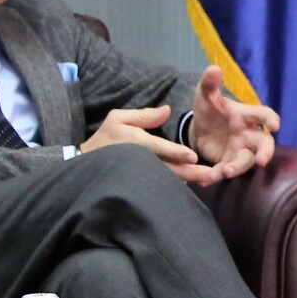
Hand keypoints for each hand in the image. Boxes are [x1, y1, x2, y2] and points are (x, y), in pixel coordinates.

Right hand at [82, 104, 217, 183]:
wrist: (85, 164)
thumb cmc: (105, 138)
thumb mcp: (118, 119)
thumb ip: (143, 116)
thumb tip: (166, 110)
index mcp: (138, 143)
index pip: (160, 148)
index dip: (176, 153)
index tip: (193, 157)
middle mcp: (143, 161)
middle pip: (170, 168)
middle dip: (191, 172)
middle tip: (211, 175)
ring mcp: (143, 175)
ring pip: (168, 179)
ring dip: (187, 181)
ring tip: (207, 181)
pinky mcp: (142, 185)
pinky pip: (162, 186)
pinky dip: (176, 187)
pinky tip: (192, 187)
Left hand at [188, 65, 279, 180]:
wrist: (200, 129)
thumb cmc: (210, 110)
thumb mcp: (205, 96)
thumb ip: (209, 84)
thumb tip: (214, 68)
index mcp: (246, 116)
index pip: (263, 115)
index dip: (271, 119)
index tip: (275, 125)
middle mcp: (248, 135)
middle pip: (264, 144)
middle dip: (265, 153)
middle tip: (261, 161)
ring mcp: (239, 150)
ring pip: (245, 161)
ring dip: (237, 167)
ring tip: (225, 172)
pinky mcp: (228, 163)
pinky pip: (226, 171)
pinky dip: (216, 176)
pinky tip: (206, 180)